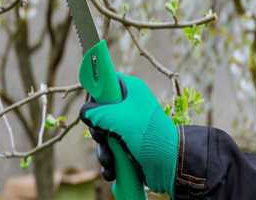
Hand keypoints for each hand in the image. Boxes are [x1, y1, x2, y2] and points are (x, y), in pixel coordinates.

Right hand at [80, 73, 178, 195]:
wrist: (171, 165)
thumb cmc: (147, 134)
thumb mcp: (116, 117)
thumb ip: (95, 112)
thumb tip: (84, 112)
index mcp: (130, 91)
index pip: (105, 84)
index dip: (94, 95)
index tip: (90, 109)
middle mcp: (128, 107)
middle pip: (99, 114)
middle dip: (96, 131)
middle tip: (102, 137)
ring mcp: (128, 128)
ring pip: (102, 136)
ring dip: (102, 151)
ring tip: (110, 161)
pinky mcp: (129, 147)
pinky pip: (110, 152)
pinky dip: (109, 163)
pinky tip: (112, 171)